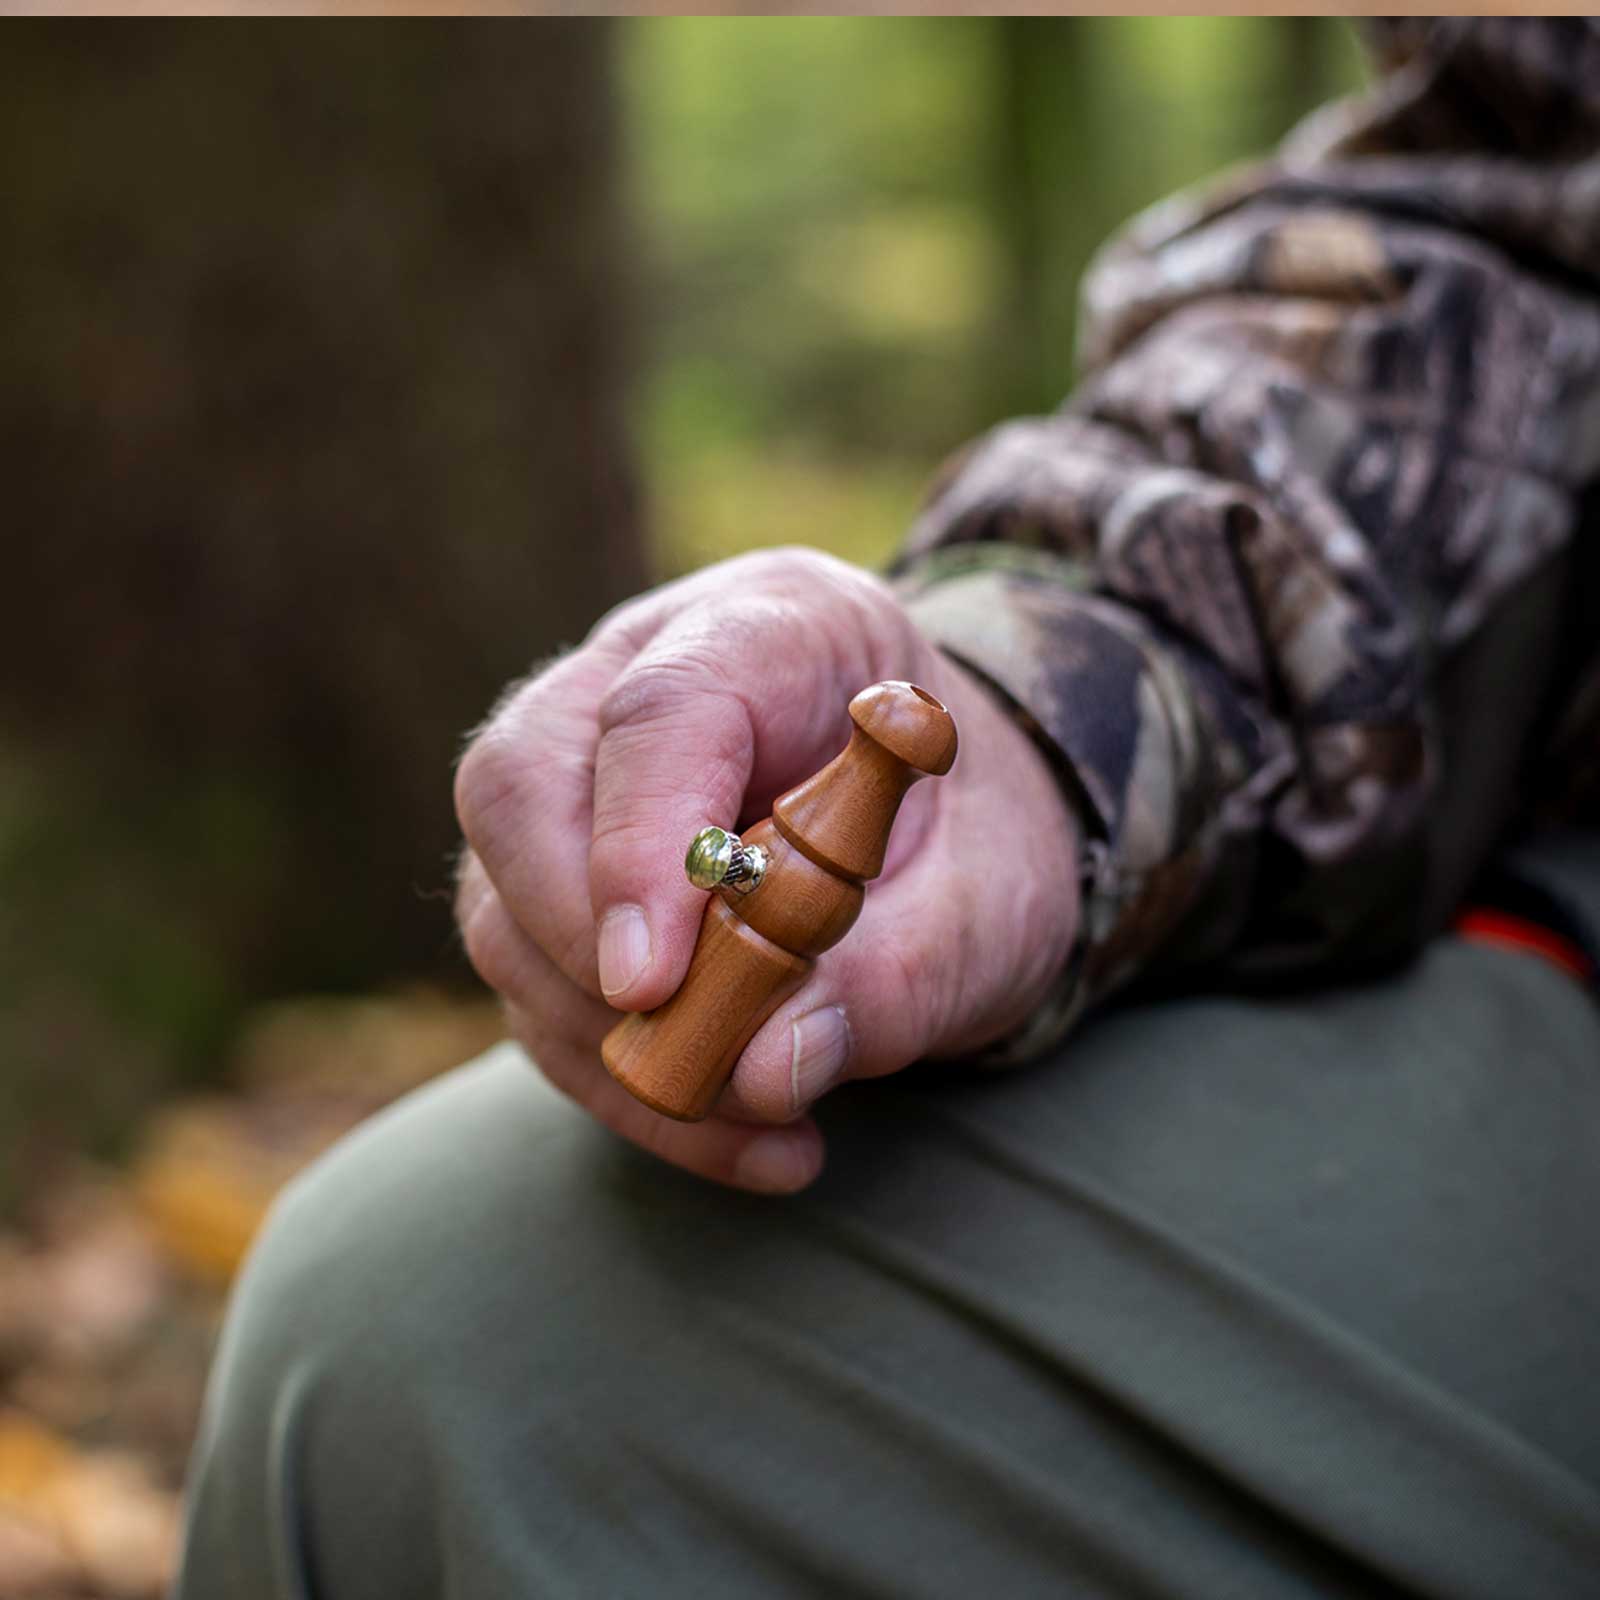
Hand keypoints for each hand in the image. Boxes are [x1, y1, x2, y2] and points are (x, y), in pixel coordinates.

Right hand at [453, 547, 1079, 1192]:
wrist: (963, 833)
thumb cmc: (980, 837)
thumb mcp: (993, 900)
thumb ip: (896, 974)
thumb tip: (760, 1071)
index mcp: (775, 627)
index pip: (661, 708)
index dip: (640, 846)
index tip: (652, 988)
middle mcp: (641, 677)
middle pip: (520, 786)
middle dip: (580, 950)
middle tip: (691, 1063)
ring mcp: (583, 777)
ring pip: (503, 905)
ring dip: (609, 1048)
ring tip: (762, 1125)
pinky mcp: (558, 878)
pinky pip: (536, 986)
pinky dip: (618, 1081)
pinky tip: (738, 1132)